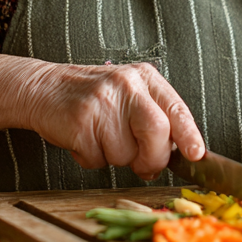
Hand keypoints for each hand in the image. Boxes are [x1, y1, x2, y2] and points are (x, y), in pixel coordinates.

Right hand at [22, 61, 205, 179]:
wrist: (44, 88)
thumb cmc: (93, 98)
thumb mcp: (129, 97)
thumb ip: (153, 122)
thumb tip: (170, 159)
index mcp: (144, 78)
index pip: (176, 108)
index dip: (189, 135)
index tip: (197, 154)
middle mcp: (126, 85)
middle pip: (157, 132)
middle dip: (152, 158)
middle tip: (141, 164)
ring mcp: (102, 102)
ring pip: (125, 154)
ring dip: (114, 158)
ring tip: (99, 136)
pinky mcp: (80, 121)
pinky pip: (97, 160)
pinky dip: (91, 159)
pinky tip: (84, 138)